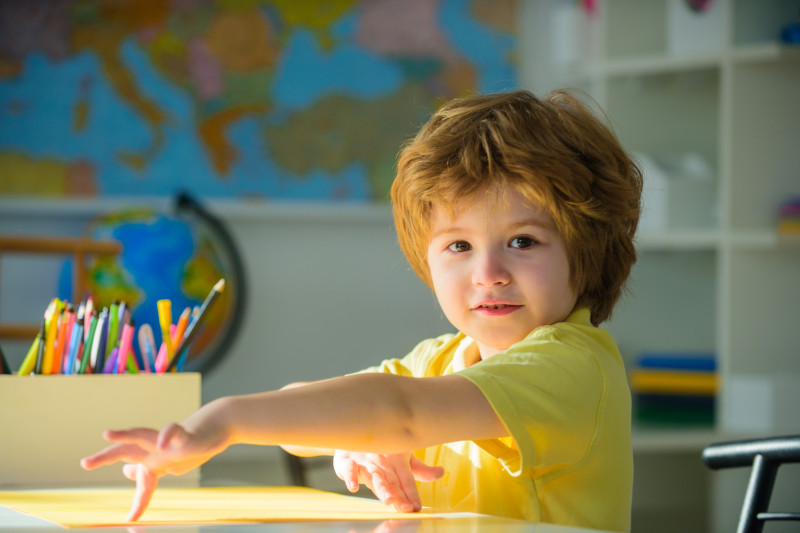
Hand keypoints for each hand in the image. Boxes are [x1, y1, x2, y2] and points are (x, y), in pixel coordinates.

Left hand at [80, 422, 227, 521]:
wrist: (212, 429)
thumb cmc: (188, 447)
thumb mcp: (167, 463)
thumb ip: (147, 468)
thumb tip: (127, 470)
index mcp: (150, 458)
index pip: (136, 475)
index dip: (138, 502)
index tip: (131, 518)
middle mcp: (154, 449)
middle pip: (125, 450)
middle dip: (105, 457)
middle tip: (85, 464)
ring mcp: (167, 441)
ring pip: (142, 434)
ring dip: (125, 435)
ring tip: (107, 434)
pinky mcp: (184, 435)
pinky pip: (173, 432)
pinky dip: (167, 436)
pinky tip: (163, 444)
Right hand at [333, 451, 443, 512]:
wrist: (357, 427)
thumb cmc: (384, 446)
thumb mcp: (403, 457)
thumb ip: (420, 470)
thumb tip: (441, 473)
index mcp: (397, 462)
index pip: (406, 480)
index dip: (412, 493)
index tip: (417, 507)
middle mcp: (382, 462)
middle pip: (391, 481)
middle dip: (398, 495)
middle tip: (405, 507)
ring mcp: (365, 461)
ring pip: (374, 476)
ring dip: (380, 487)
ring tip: (388, 499)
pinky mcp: (347, 460)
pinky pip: (348, 468)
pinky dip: (350, 477)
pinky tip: (354, 487)